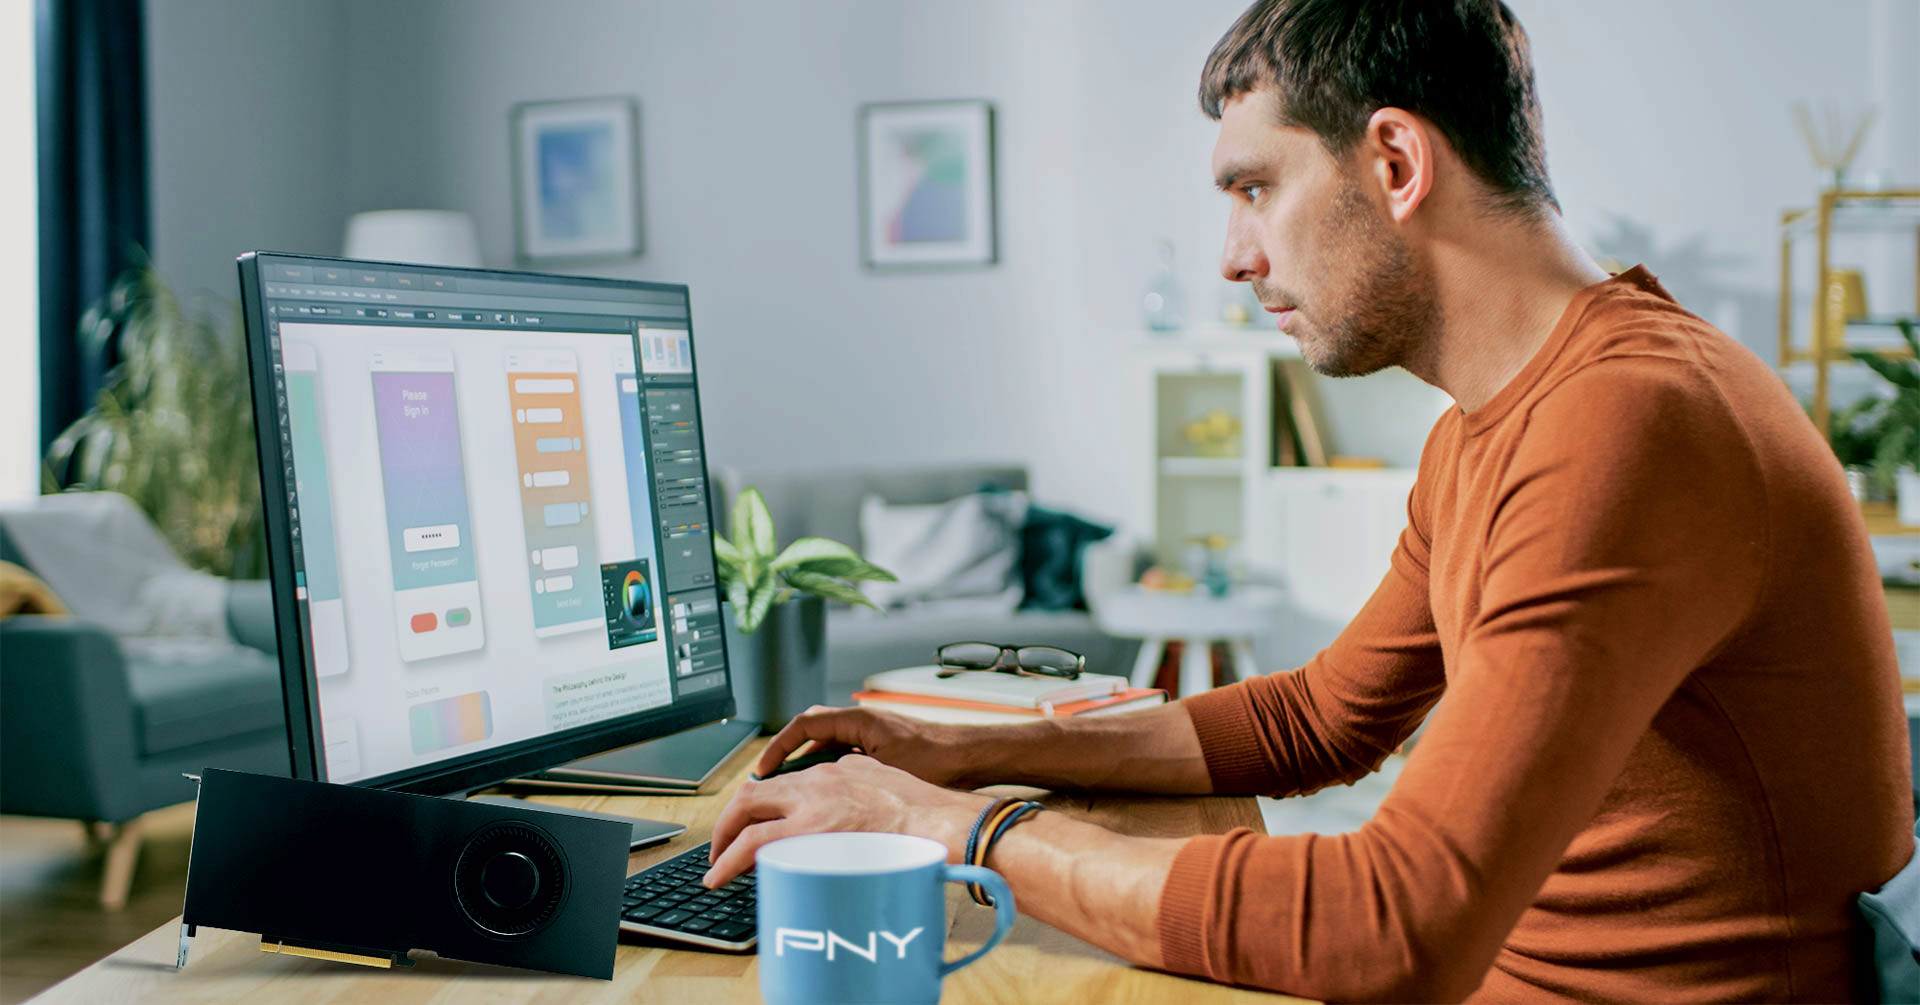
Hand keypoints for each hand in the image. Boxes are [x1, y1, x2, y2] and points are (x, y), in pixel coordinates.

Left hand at [702, 754, 987, 887]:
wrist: (942, 821)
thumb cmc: (925, 812)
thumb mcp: (881, 782)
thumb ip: (854, 788)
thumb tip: (842, 810)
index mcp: (834, 771)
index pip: (781, 784)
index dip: (756, 803)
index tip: (749, 822)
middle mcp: (817, 782)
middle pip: (752, 794)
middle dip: (728, 822)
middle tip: (721, 845)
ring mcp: (813, 807)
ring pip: (747, 818)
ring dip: (725, 843)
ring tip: (717, 867)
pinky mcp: (812, 832)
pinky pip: (758, 845)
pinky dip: (734, 860)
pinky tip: (725, 875)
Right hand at [753, 706, 987, 787]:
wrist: (972, 756)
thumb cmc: (938, 761)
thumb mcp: (887, 771)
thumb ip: (850, 779)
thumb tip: (816, 796)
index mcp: (858, 720)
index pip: (804, 725)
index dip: (779, 747)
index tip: (763, 771)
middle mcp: (862, 722)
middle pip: (810, 731)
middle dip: (787, 755)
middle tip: (769, 781)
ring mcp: (871, 734)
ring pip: (827, 745)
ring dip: (808, 765)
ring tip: (791, 793)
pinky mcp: (881, 748)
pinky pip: (844, 755)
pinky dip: (829, 771)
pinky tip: (827, 796)